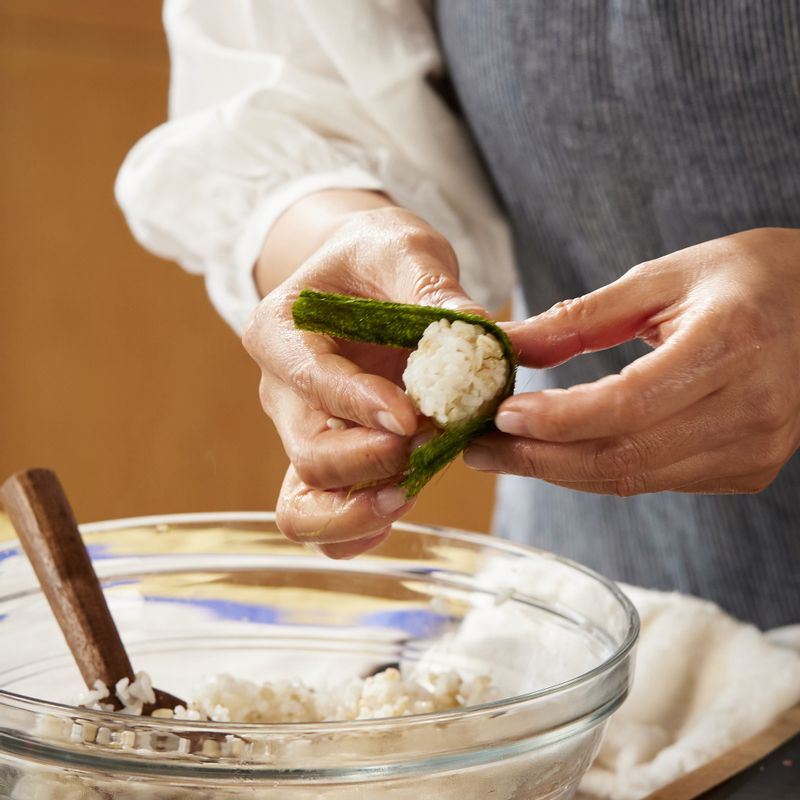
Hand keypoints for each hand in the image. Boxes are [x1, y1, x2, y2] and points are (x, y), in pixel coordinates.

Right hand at [243, 201, 482, 556]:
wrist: (364, 279)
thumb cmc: (376, 259)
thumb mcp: (403, 250)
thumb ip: (434, 288)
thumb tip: (480, 334)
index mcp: (281, 332)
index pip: (311, 380)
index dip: (360, 404)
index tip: (412, 417)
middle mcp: (285, 393)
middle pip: (309, 456)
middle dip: (368, 464)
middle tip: (426, 448)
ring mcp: (306, 434)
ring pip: (305, 506)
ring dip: (359, 512)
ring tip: (413, 490)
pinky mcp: (337, 461)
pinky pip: (329, 520)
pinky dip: (361, 528)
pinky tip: (403, 505)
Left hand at [465, 228, 799, 494]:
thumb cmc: (744, 278)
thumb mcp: (661, 278)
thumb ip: (581, 318)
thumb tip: (509, 344)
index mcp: (730, 345)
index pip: (626, 404)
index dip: (556, 419)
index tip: (500, 416)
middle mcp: (750, 409)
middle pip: (622, 457)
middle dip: (538, 459)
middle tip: (479, 449)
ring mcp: (755, 449)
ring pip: (634, 478)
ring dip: (560, 470)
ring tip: (505, 452)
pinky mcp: (749, 469)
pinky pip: (656, 480)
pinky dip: (600, 469)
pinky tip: (562, 452)